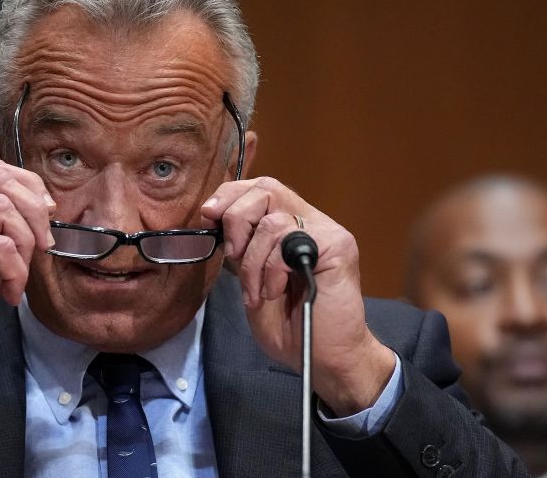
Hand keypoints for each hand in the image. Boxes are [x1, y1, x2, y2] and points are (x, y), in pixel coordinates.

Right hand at [0, 159, 55, 386]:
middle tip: (43, 247)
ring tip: (17, 277)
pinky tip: (9, 292)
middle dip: (35, 212)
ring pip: (4, 210)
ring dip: (25, 246)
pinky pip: (0, 246)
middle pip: (3, 180)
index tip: (46, 217)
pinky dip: (15, 270)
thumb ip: (3, 234)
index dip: (30, 188)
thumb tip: (43, 216)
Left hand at [201, 177, 395, 415]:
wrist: (323, 358)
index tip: (209, 215)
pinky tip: (275, 292)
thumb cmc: (289, 325)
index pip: (260, 188)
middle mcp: (311, 222)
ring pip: (272, 220)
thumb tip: (213, 215)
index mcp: (290, 226)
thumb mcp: (251, 280)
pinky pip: (287, 241)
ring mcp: (326, 232)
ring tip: (258, 292)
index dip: (230, 194)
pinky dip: (271, 269)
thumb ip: (240, 248)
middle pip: (266, 189)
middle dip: (236, 219)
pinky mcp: (337, 246)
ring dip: (252, 261)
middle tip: (233, 256)